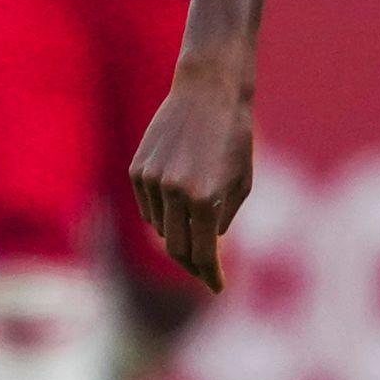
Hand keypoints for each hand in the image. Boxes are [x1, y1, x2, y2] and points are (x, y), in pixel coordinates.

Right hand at [128, 63, 258, 293]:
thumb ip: (222, 219)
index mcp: (206, 199)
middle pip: (176, 250)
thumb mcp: (241, 182)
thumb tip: (205, 246)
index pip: (203, 254)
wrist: (208, 92)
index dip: (210, 275)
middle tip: (206, 271)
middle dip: (193, 266)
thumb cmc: (234, 137)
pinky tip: (178, 198)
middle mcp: (174, 193)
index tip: (218, 287)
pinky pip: (148, 208)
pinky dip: (163, 213)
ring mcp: (151, 181)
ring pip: (161, 229)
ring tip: (198, 217)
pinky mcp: (137, 170)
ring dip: (179, 233)